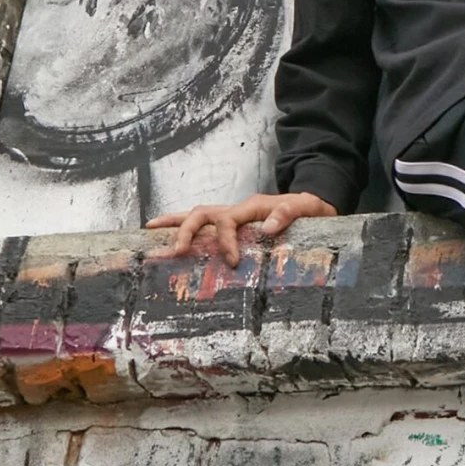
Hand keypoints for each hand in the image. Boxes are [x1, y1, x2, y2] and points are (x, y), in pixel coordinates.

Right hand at [146, 191, 336, 265]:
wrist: (314, 203)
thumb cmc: (310, 208)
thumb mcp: (307, 207)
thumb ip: (288, 214)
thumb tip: (267, 229)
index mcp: (251, 207)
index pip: (228, 221)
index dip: (225, 240)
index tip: (231, 262)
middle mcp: (237, 210)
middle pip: (202, 213)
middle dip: (186, 230)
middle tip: (177, 252)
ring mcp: (232, 216)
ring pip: (197, 215)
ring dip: (174, 223)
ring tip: (150, 232)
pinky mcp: (233, 226)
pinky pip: (205, 227)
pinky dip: (184, 229)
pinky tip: (169, 240)